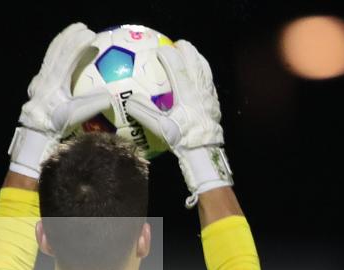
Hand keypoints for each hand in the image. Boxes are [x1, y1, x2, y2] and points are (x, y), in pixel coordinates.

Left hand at [8, 23, 111, 177]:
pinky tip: (67, 56)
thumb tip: (109, 96)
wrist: (34, 137)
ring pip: (51, 55)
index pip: (67, 56)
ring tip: (75, 35)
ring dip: (63, 43)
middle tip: (84, 28)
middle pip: (56, 50)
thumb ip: (91, 104)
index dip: (79, 44)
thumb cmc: (54, 127)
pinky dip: (58, 56)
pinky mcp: (38, 85)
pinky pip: (49, 64)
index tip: (91, 35)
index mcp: (53, 82)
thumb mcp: (74, 116)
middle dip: (70, 36)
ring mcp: (39, 81)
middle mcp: (44, 78)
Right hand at [125, 40, 232, 206]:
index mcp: (186, 94)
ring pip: (204, 70)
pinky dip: (204, 73)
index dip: (168, 55)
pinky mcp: (214, 102)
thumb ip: (144, 113)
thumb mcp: (161, 128)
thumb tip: (129, 101)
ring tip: (191, 53)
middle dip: (186, 50)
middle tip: (177, 44)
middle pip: (194, 62)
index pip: (177, 68)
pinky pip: (209, 81)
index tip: (159, 49)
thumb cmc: (182, 140)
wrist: (205, 151)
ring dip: (197, 58)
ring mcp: (209, 95)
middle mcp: (199, 90)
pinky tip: (199, 74)